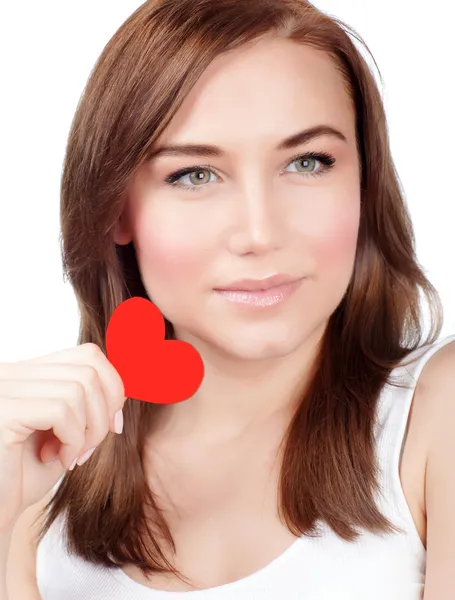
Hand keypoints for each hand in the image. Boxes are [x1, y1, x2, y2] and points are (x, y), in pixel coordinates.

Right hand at [0, 343, 125, 532]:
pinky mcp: (3, 412)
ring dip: (88, 430)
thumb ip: (89, 403)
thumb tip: (125, 387)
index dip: (112, 387)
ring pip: (79, 389)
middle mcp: (10, 372)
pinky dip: (73, 439)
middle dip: (104, 412)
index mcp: (26, 372)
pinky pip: (62, 411)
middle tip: (89, 447)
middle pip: (89, 369)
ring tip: (71, 455)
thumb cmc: (26, 475)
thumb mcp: (66, 430)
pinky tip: (58, 460)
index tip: (112, 424)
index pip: (87, 354)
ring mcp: (3, 389)